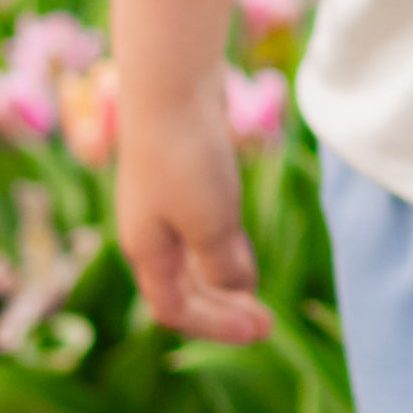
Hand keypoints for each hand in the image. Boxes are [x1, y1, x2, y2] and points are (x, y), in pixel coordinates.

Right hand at [116, 91, 273, 344]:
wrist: (171, 83)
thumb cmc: (187, 156)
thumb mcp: (212, 223)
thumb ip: (224, 264)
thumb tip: (238, 287)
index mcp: (147, 251)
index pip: (174, 310)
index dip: (216, 327)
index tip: (262, 330)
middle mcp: (148, 231)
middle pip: (182, 288)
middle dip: (221, 309)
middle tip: (265, 320)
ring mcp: (161, 202)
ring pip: (192, 257)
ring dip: (222, 276)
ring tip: (256, 287)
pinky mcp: (179, 174)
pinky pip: (199, 225)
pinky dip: (221, 243)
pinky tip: (242, 239)